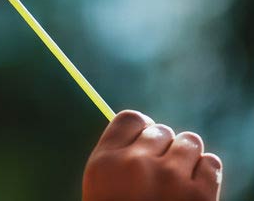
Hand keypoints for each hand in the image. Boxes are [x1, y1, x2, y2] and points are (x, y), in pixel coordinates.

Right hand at [82, 110, 221, 200]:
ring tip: (179, 176)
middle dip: (163, 147)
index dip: (142, 128)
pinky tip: (194, 186)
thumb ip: (117, 154)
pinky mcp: (199, 195)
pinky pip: (211, 162)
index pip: (131, 118)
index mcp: (106, 160)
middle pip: (160, 130)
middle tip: (160, 170)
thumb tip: (144, 130)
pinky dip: (206, 172)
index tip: (146, 142)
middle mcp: (136, 162)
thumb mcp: (101, 184)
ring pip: (189, 140)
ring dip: (187, 156)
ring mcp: (169, 177)